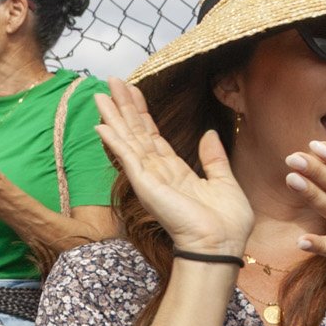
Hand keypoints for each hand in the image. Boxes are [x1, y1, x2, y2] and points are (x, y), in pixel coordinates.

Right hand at [90, 79, 251, 256]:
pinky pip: (127, 158)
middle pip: (136, 133)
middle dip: (123, 107)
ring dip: (113, 117)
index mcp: (175, 172)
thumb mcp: (224, 182)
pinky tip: (101, 125)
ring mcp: (149, 178)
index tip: (132, 91)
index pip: (153, 137)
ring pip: (128, 140)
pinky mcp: (145, 185)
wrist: (221, 244)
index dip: (141, 113)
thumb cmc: (226, 223)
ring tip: (100, 94)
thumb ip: (214, 158)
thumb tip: (209, 134)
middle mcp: (158, 173)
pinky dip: (115, 141)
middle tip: (111, 81)